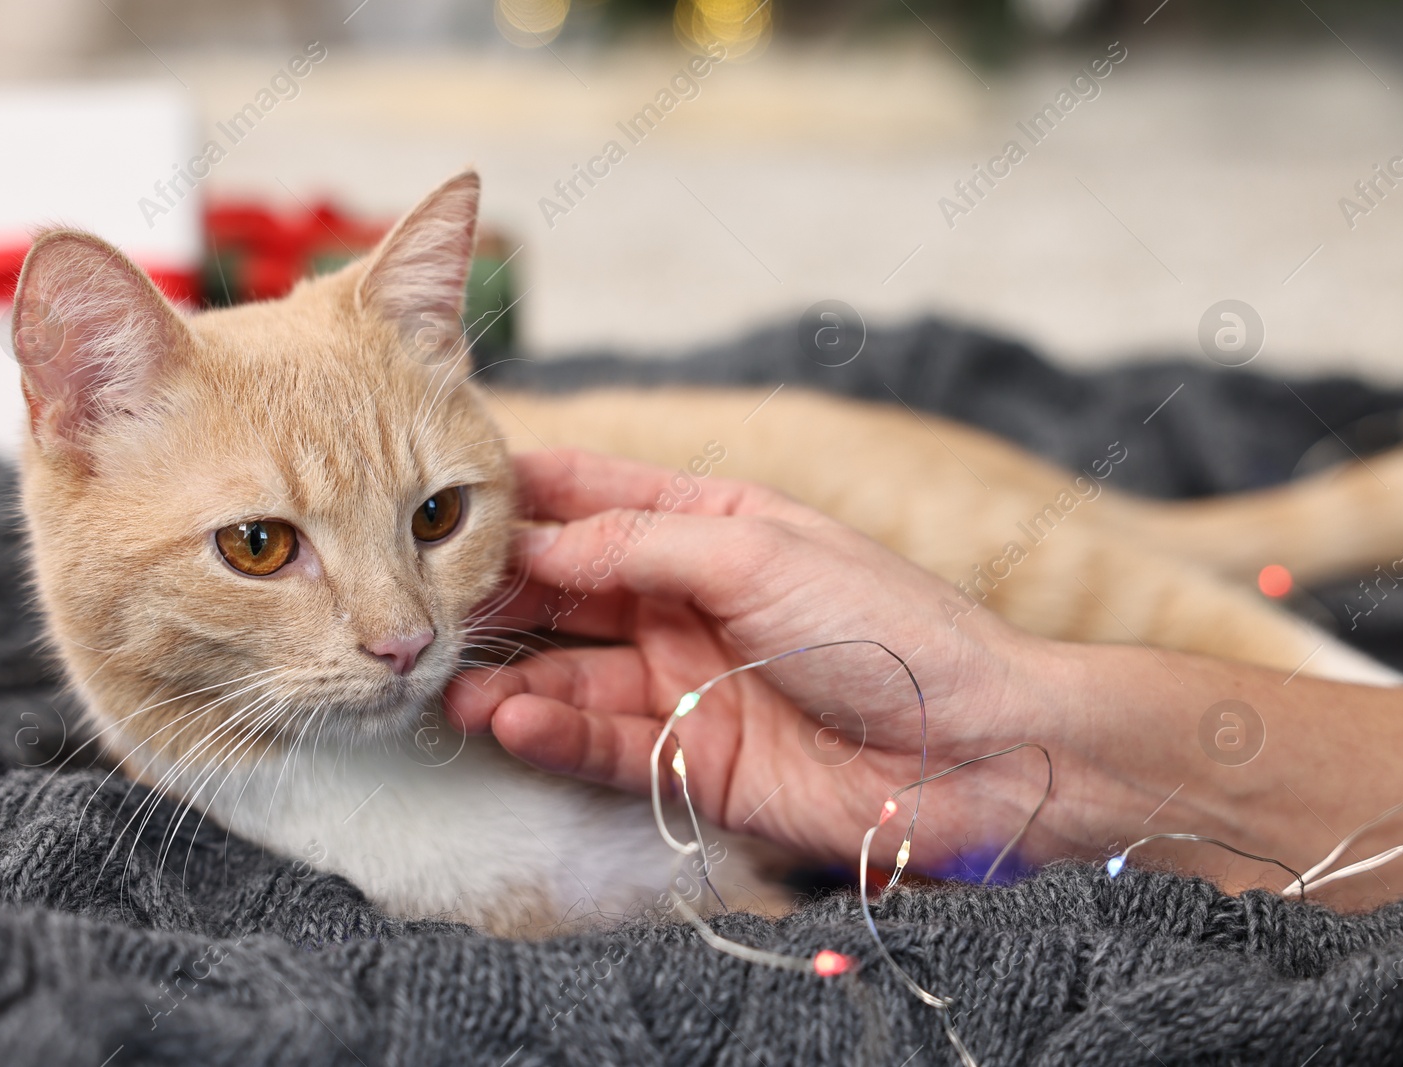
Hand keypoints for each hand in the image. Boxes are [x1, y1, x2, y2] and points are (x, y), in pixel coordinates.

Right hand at [446, 450, 1062, 873]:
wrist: (977, 748)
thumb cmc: (885, 625)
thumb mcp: (755, 553)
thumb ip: (638, 544)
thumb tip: (535, 538)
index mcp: (713, 527)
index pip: (595, 499)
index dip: (521, 495)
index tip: (440, 498)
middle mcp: (690, 601)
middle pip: (569, 590)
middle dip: (499, 596)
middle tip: (424, 607)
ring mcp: (689, 683)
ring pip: (574, 674)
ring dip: (510, 676)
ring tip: (448, 682)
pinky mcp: (698, 762)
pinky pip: (607, 743)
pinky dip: (555, 733)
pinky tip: (509, 720)